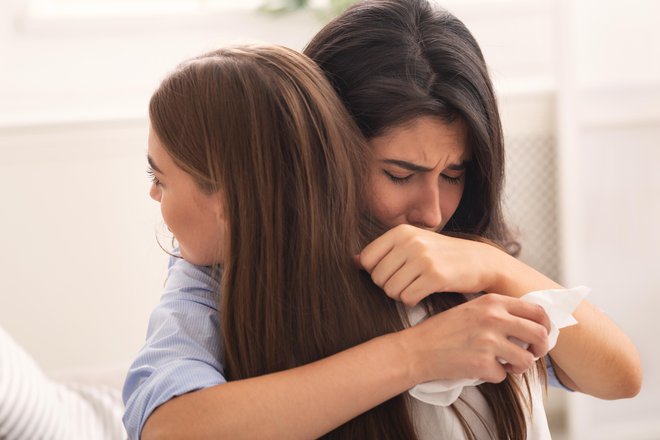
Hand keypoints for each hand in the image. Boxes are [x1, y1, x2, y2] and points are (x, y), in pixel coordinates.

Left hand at [356, 224, 499, 305]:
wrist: (479, 261)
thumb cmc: (440, 255)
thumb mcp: (412, 244)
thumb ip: (383, 251)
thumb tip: (352, 261)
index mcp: (401, 231)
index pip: (367, 259)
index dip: (375, 271)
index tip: (392, 273)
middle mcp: (410, 242)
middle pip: (377, 277)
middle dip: (388, 286)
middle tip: (406, 282)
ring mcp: (423, 258)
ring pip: (390, 289)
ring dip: (400, 295)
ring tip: (415, 287)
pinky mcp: (435, 276)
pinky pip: (407, 298)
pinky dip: (412, 301)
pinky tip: (423, 293)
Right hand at [402, 294, 550, 383]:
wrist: (417, 349)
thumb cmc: (443, 330)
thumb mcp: (472, 309)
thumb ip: (499, 312)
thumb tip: (531, 325)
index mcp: (492, 302)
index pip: (537, 311)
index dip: (546, 326)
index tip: (542, 335)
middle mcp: (493, 319)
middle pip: (539, 335)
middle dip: (540, 349)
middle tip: (531, 354)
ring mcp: (488, 342)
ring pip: (526, 360)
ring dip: (518, 367)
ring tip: (504, 364)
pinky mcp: (482, 364)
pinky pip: (503, 376)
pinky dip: (494, 376)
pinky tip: (480, 368)